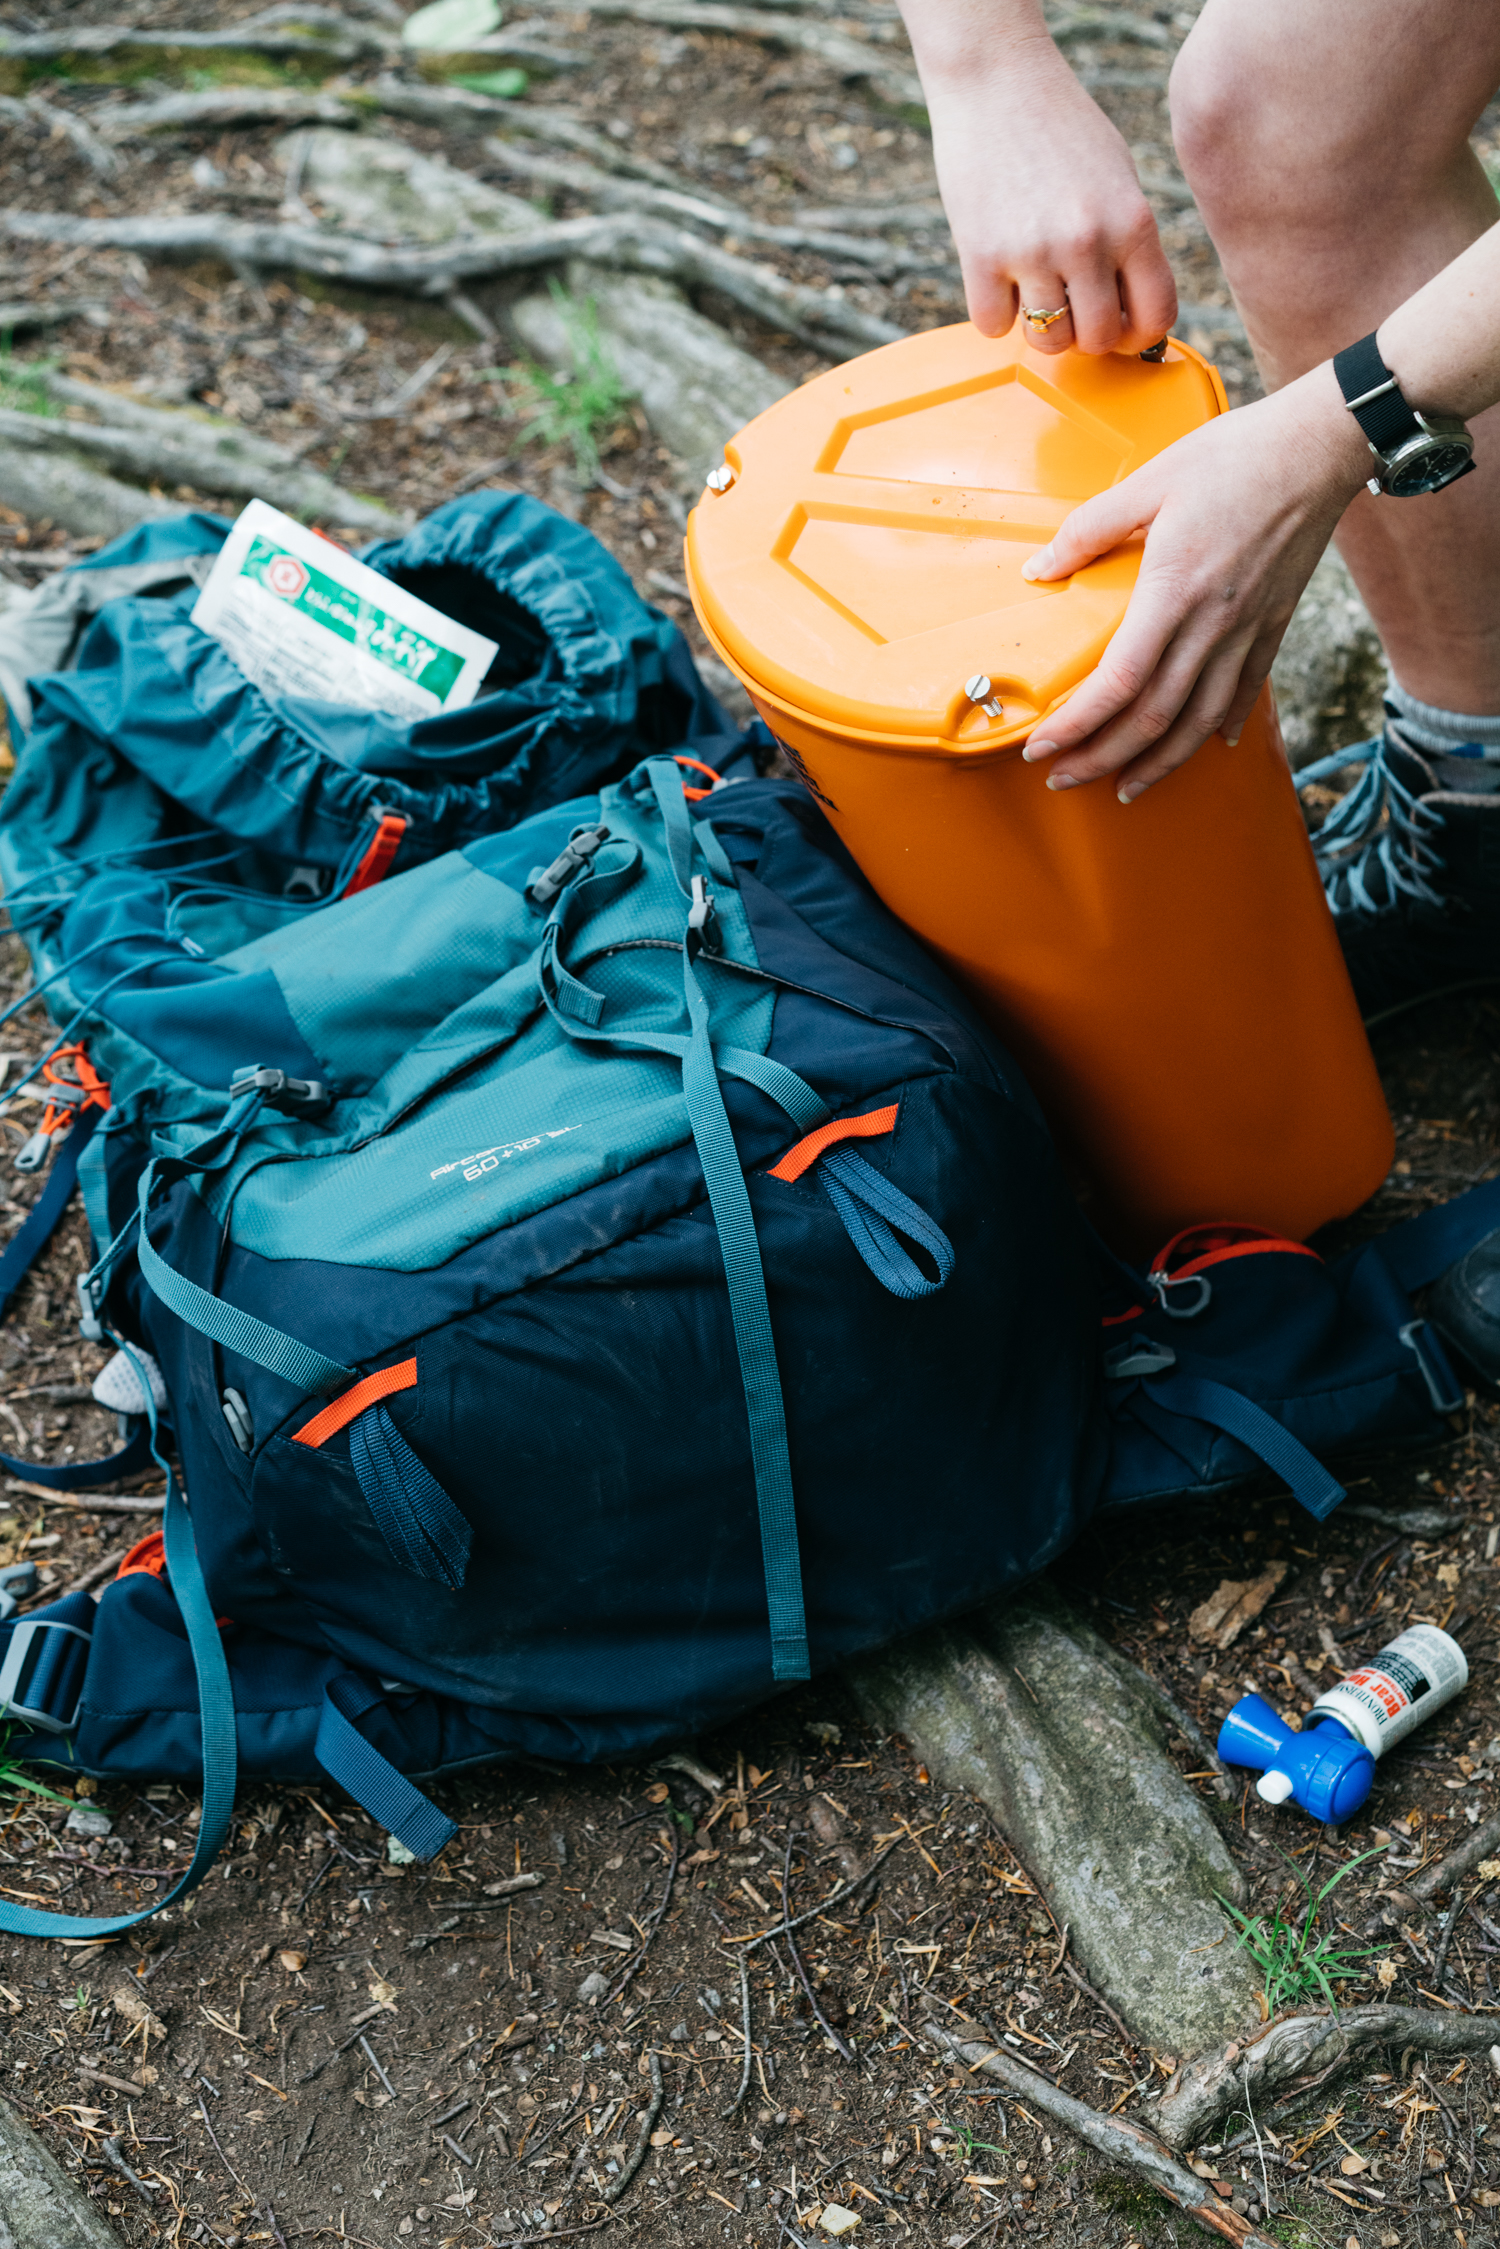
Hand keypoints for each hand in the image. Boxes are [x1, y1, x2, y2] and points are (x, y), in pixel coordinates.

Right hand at [921, 38, 1177, 353]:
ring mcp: (1033, 251)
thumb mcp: (1118, 178)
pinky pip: (993, 325)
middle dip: (1085, 333)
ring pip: (1048, 341)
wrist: (996, 80)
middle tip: (1071, 308)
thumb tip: (1133, 312)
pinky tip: (998, 278)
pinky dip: (995, 312)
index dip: (1138, 334)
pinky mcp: (981, 255)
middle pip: (1098, 338)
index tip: (1121, 328)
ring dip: (1041, 328)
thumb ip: (1129, 243)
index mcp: (1133, 221)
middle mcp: (1087, 241)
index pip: (1155, 316)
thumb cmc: (1060, 128)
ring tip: (1034, 293)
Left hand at [1018, 362, 1373, 799]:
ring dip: (1158, 764)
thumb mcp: (1149, 482)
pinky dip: (1221, 726)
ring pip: (1199, 721)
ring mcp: (1248, 629)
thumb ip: (1088, 530)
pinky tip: (1205, 746)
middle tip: (1064, 779)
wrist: (1320, 446)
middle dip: (1102, 759)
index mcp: (1174, 590)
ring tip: (1125, 786)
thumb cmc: (1235, 456)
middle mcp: (1213, 623)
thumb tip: (1039, 568)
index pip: (1119, 682)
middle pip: (1153, 718)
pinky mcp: (1274, 624)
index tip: (1041, 748)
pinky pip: (1245, 691)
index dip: (1076, 725)